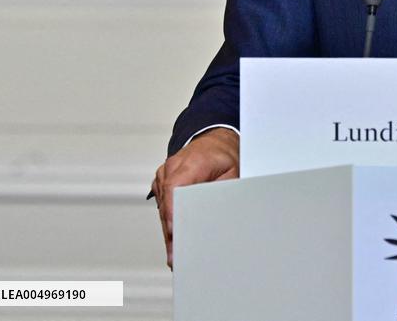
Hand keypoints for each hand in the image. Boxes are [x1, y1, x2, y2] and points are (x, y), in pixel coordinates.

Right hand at [150, 127, 238, 268]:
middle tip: (176, 257)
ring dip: (169, 228)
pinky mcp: (163, 181)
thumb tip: (221, 215)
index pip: (174, 189)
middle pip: (167, 204)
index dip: (172, 214)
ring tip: (175, 253)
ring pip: (163, 207)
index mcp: (191, 163)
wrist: (215, 140)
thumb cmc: (224, 154)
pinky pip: (163, 203)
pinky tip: (174, 236)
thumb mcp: (233, 170)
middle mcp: (173, 167)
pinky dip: (169, 218)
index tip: (174, 233)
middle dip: (171, 231)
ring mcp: (165, 174)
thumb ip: (224, 192)